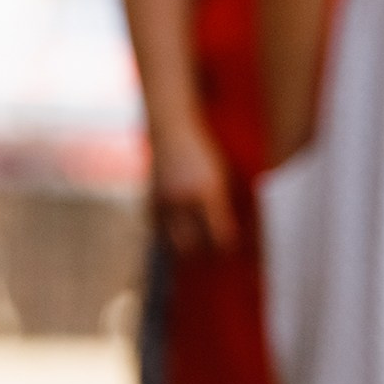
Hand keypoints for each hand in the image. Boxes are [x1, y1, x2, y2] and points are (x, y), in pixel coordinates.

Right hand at [149, 116, 236, 256]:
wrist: (171, 129)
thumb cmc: (203, 150)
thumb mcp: (220, 173)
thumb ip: (224, 201)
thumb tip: (232, 230)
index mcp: (206, 191)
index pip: (217, 232)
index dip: (225, 245)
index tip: (232, 250)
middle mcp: (183, 199)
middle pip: (191, 244)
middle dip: (203, 253)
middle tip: (212, 254)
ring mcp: (163, 201)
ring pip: (172, 241)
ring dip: (185, 248)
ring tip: (196, 251)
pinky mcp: (151, 201)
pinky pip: (159, 230)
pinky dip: (169, 237)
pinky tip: (178, 237)